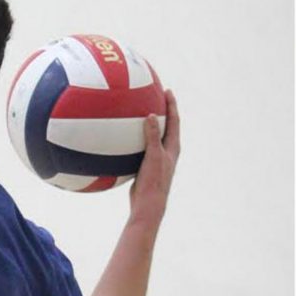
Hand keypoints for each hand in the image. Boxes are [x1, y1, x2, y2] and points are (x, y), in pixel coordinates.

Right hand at [129, 89, 180, 225]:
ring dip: (148, 126)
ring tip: (139, 114)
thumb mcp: (153, 156)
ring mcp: (157, 159)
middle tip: (155, 97)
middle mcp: (167, 152)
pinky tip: (120, 140)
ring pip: (154, 138)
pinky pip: (140, 148)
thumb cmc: (154, 181)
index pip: (174, 121)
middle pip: (167, 126)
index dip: (171, 105)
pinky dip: (134, 141)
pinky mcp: (146, 167)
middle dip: (162, 111)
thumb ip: (152, 136)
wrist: (148, 204)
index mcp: (173, 147)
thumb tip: (150, 116)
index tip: (167, 91)